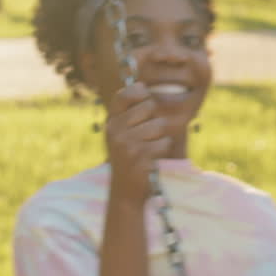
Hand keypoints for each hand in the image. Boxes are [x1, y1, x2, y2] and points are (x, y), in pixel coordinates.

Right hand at [105, 83, 170, 202]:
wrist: (125, 191)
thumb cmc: (129, 157)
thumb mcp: (122, 133)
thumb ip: (130, 111)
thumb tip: (141, 84)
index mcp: (111, 122)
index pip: (124, 94)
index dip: (139, 92)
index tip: (144, 98)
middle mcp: (115, 130)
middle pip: (149, 107)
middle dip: (155, 119)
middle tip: (145, 137)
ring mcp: (126, 143)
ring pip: (159, 125)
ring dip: (160, 137)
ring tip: (148, 149)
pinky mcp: (140, 156)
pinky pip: (164, 142)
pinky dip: (162, 150)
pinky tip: (151, 159)